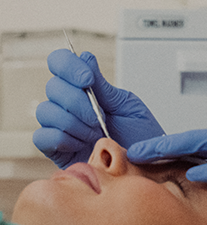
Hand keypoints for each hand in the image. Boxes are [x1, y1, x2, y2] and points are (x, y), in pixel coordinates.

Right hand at [33, 49, 163, 167]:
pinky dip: (63, 138)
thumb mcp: (126, 105)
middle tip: (100, 117)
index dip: (69, 66)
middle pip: (53, 87)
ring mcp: (61, 127)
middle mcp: (69, 105)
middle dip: (78, 101)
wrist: (146, 168)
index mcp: (86, 89)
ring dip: (74, 122)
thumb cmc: (140, 137)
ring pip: (46, 111)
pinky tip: (82, 144)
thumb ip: (103, 85)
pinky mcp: (56, 150)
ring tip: (96, 133)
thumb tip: (84, 57)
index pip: (61, 63)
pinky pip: (42, 137)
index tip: (88, 79)